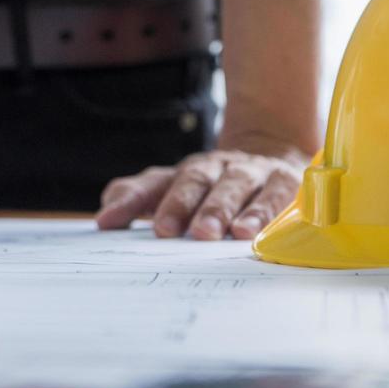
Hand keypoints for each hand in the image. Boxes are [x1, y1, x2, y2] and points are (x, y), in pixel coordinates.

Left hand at [95, 147, 309, 240]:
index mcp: (185, 172)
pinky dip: (262, 212)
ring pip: (233, 185)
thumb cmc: (216, 186)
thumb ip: (138, 198)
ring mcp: (250, 172)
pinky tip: (252, 232)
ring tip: (208, 233)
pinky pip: (274, 194)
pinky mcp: (283, 180)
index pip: (152, 184)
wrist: (274, 153)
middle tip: (166, 230)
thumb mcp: (177, 189)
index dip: (129, 202)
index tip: (107, 223)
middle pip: (194, 181)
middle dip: (180, 205)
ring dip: (220, 208)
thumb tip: (105, 215)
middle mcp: (215, 167)